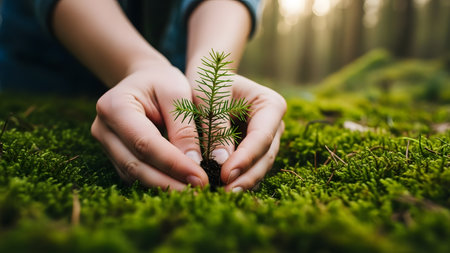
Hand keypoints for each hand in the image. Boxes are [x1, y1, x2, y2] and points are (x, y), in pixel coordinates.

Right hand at [91, 63, 208, 189]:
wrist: (145, 80)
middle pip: (135, 165)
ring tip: (194, 192)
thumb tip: (194, 163)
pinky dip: (158, 183)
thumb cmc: (163, 82)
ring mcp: (106, 145)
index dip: (173, 164)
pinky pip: (136, 175)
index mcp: (115, 106)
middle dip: (169, 182)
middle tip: (201, 191)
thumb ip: (184, 126)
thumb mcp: (177, 92)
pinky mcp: (115, 156)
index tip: (201, 177)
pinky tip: (181, 186)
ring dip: (165, 187)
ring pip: (134, 175)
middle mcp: (103, 129)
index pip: (145, 143)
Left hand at [189, 74, 285, 191]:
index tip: (225, 174)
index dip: (245, 158)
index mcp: (270, 105)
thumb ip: (216, 126)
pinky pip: (249, 169)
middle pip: (265, 156)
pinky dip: (237, 180)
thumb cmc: (208, 82)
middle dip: (246, 176)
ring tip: (221, 195)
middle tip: (225, 192)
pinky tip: (222, 190)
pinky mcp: (255, 151)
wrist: (208, 80)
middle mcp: (274, 125)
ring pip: (259, 166)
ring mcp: (267, 140)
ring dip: (242, 182)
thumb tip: (221, 161)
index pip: (261, 136)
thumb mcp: (208, 96)